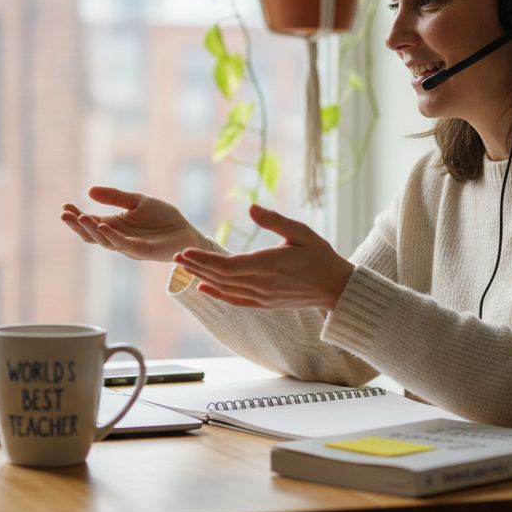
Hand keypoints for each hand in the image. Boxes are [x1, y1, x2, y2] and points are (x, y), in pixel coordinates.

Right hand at [60, 186, 209, 262]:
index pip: (91, 223)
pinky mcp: (144, 251)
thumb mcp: (137, 201)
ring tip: (81, 217)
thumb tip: (89, 190)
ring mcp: (130, 246)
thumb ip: (115, 197)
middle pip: (92, 235)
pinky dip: (113, 237)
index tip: (64, 206)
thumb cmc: (163, 218)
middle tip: (65, 214)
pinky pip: (125, 245)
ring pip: (106, 241)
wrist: (186, 231)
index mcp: (115, 226)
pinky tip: (103, 226)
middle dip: (78, 225)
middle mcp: (119, 238)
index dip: (77, 216)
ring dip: (92, 230)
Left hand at [173, 203, 353, 310]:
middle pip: (221, 277)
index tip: (185, 252)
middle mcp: (262, 284)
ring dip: (203, 278)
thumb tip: (251, 207)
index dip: (203, 260)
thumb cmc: (320, 256)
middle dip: (197, 267)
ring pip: (226, 289)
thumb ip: (274, 220)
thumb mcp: (301, 232)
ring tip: (185, 268)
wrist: (336, 287)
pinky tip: (204, 289)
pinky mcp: (265, 304)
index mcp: (268, 265)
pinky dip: (218, 295)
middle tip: (176, 257)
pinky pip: (236, 301)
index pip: (227, 265)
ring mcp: (263, 297)